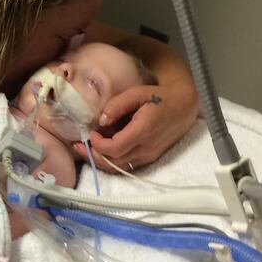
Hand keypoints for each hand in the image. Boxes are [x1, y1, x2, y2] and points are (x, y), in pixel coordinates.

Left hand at [73, 82, 197, 171]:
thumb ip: (117, 105)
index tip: (91, 133)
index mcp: (143, 131)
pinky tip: (100, 151)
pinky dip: (110, 161)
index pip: (115, 148)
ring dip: (99, 161)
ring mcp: (148, 156)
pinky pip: (125, 166)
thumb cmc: (159, 97)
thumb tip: (100, 120)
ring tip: (84, 149)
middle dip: (92, 155)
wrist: (183, 107)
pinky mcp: (149, 158)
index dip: (98, 144)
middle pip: (114, 162)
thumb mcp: (137, 93)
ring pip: (118, 167)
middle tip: (78, 145)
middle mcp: (146, 148)